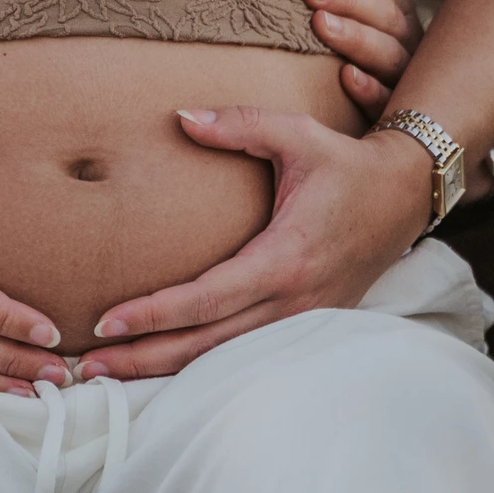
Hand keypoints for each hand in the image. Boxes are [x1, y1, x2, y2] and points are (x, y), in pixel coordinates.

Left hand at [75, 106, 427, 380]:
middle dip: (143, 358)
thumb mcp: (297, 134)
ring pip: (224, 359)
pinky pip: (244, 355)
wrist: (405, 196)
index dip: (153, 314)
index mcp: (285, 258)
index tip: (105, 322)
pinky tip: (162, 367)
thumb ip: (239, 124)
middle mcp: (293, 301)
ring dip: (165, 370)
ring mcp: (302, 320)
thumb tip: (182, 118)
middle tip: (88, 367)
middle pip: (206, 345)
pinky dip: (201, 365)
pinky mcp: (305, 325)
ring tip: (110, 375)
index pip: (206, 299)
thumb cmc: (346, 164)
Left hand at [302, 0, 423, 118]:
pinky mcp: (399, 118)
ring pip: (389, 55)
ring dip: (356, 37)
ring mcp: (408, 80)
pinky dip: (369, 88)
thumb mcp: (354, 28)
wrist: (395, 127)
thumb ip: (334, 2)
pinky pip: (387, 103)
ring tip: (321, 23)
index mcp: (398, 15)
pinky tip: (346, 76)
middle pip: (385, 15)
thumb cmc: (354, 65)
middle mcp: (408, 43)